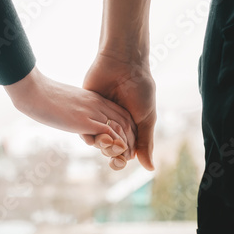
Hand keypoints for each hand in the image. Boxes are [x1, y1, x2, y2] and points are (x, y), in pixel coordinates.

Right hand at [4, 66, 136, 166]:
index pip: (120, 112)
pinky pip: (109, 131)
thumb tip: (74, 120)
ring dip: (126, 144)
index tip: (129, 141)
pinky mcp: (85, 120)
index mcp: (94, 98)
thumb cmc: (44, 98)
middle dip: (132, 138)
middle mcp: (97, 103)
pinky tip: (119, 151)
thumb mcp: (67, 104)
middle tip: (131, 153)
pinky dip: (117, 142)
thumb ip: (76, 111)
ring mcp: (92, 111)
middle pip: (125, 120)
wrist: (33, 91)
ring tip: (127, 157)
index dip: (128, 128)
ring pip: (120, 127)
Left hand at [82, 50, 156, 170]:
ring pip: (96, 140)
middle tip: (113, 150)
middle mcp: (115, 124)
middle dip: (111, 152)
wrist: (122, 64)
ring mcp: (100, 117)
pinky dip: (88, 133)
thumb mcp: (146, 118)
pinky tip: (95, 132)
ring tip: (104, 139)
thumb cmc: (139, 89)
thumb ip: (146, 143)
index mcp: (131, 128)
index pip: (125, 151)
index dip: (122, 157)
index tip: (122, 158)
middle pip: (109, 149)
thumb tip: (150, 169)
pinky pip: (84, 127)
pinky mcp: (86, 110)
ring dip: (100, 144)